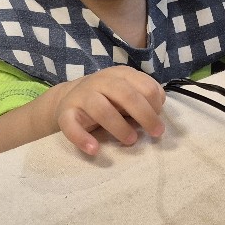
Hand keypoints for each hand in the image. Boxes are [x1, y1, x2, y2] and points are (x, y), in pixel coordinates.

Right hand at [48, 66, 166, 155]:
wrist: (69, 99)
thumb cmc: (107, 98)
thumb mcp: (127, 92)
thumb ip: (144, 97)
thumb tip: (158, 113)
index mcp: (121, 75)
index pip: (145, 86)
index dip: (155, 104)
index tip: (158, 119)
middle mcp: (101, 81)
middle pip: (127, 95)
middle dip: (145, 115)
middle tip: (156, 133)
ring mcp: (82, 96)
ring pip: (101, 109)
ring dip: (119, 127)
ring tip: (131, 140)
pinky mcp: (65, 113)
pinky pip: (71, 125)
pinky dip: (82, 138)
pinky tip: (94, 149)